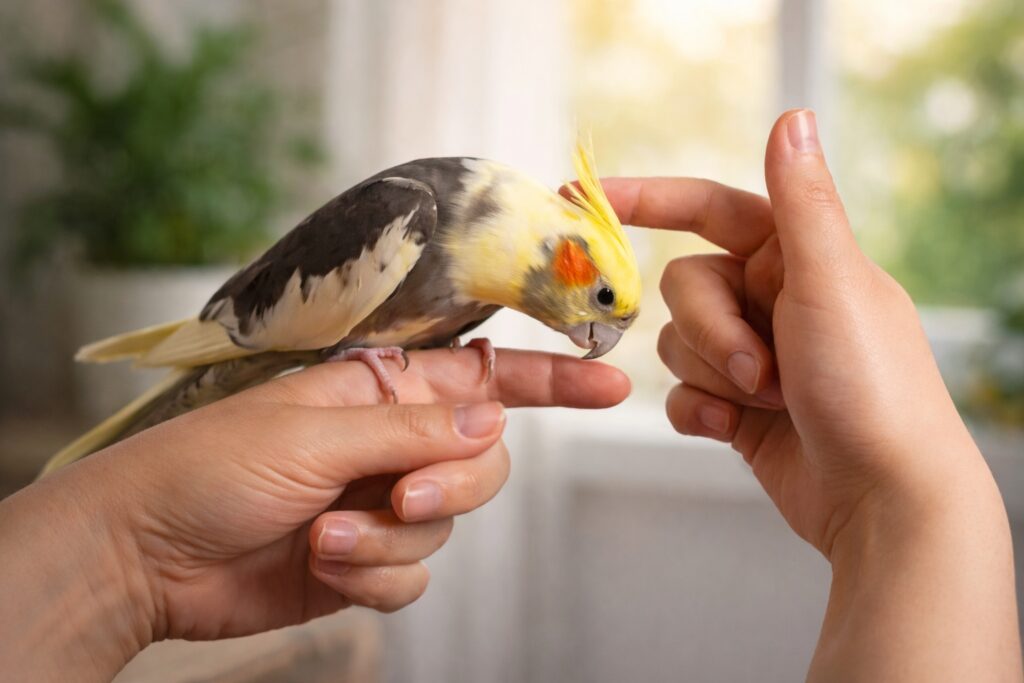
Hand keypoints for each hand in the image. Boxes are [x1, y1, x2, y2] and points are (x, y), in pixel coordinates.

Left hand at [2, 348, 628, 680]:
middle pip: (481, 459)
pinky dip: (375, 575)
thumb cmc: (207, 468)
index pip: (481, 375)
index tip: (607, 382)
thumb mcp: (313, 434)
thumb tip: (490, 422)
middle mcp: (389, 442)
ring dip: (391, 536)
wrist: (146, 555)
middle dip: (451, 484)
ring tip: (326, 533)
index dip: (548, 378)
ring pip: (448, 523)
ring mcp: (381, 502)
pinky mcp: (366, 559)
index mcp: (378, 390)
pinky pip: (415, 574)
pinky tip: (324, 563)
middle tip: (403, 495)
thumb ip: (410, 430)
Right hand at [602, 110, 1019, 679]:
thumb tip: (792, 117)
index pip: (708, 207)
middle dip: (710, 330)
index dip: (648, 198)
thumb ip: (801, 202)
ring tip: (766, 401)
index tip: (588, 198)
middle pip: (683, 285)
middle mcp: (770, 298)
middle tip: (758, 367)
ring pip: (676, 343)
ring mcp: (751, 354)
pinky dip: (701, 412)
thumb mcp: (832, 282)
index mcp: (797, 255)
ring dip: (712, 376)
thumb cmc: (874, 387)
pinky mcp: (736, 406)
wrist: (882, 500)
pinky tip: (735, 430)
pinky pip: (681, 394)